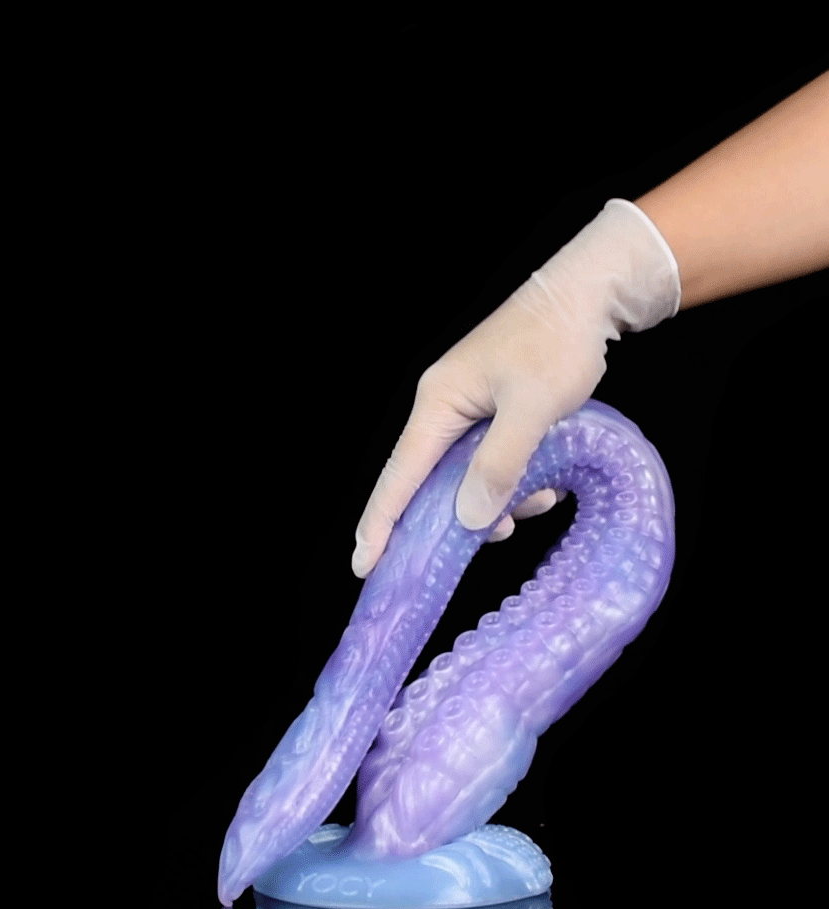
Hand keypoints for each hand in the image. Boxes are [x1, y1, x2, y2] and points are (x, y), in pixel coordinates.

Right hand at [352, 199, 680, 577]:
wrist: (588, 296)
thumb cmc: (557, 342)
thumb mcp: (533, 407)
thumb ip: (500, 462)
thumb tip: (471, 519)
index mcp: (439, 404)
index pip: (399, 475)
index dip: (381, 524)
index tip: (366, 565)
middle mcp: (443, 410)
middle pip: (431, 482)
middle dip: (460, 516)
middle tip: (498, 534)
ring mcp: (467, 412)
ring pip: (466, 478)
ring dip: (500, 498)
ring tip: (540, 497)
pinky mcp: (490, 415)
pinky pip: (489, 463)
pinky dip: (514, 480)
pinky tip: (545, 480)